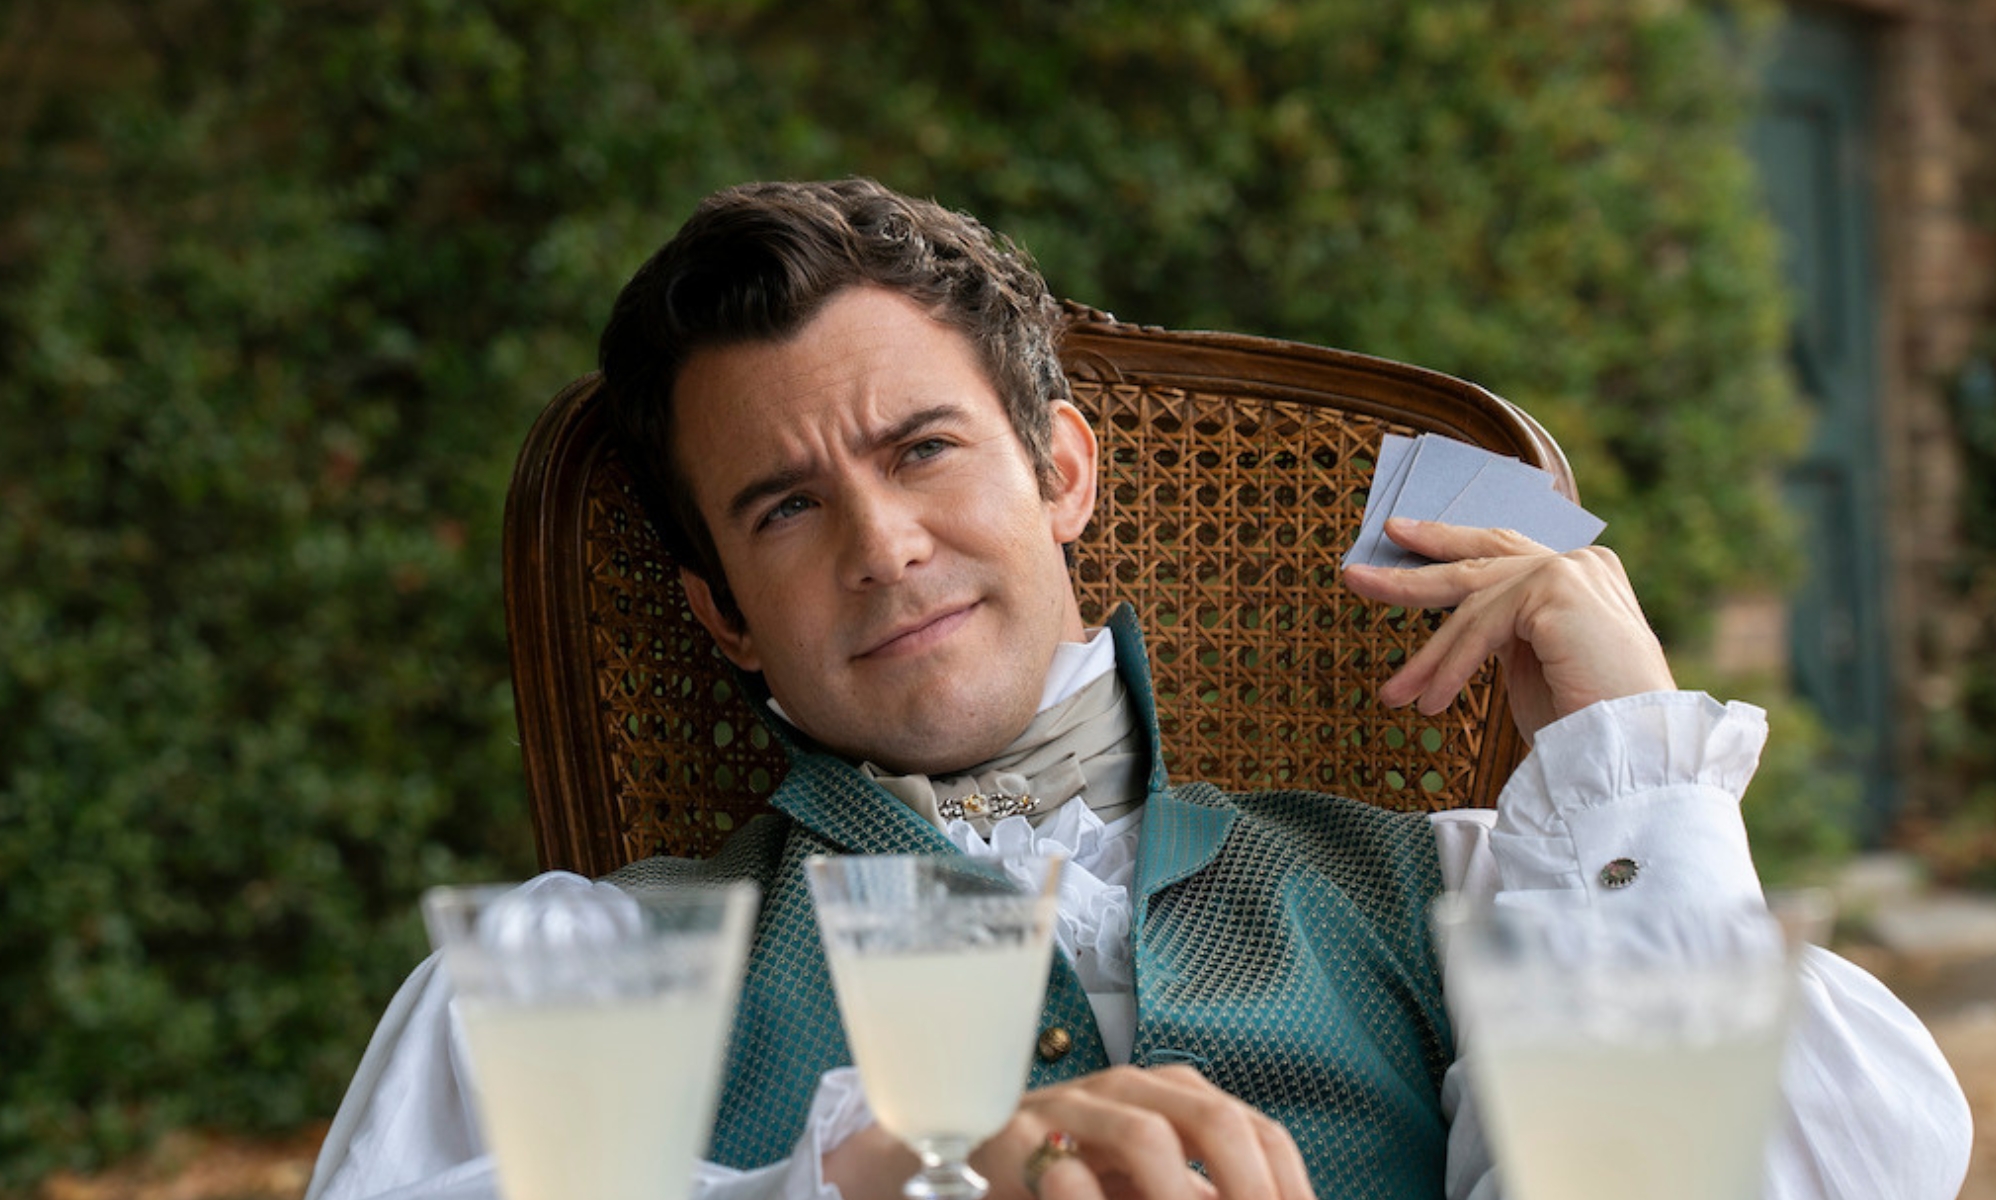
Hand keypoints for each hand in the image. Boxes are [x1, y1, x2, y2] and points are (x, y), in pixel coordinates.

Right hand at [823, 1065, 1314, 1199]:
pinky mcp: (1012, 1138)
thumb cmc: (1066, 1175)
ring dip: (1180, 1194)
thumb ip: (1195, 1193)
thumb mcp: (1141, 1183)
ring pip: (1144, 1136)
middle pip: (1210, 1117)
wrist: (953, 1154)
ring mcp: (1068, 1108)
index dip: (1287, 1182)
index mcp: (1170, 1095)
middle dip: (1247, 1184)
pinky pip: (1065, 1171)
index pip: (1254, 1128)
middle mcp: (1124, 1089)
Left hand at [1340, 518, 1673, 741]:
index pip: (1501, 549)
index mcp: (1581, 574)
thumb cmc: (1586, 723)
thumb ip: (1504, 631)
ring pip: (1473, 604)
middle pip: (1477, 562)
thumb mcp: (1532, 666)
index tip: (1400, 537)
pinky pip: (1483, 626)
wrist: (1634, 753)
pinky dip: (1450, 666)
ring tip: (1393, 694)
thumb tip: (1455, 626)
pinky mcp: (1559, 588)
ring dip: (1428, 656)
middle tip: (1355, 576)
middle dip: (1411, 573)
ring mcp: (1572, 569)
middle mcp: (1581, 562)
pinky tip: (1430, 702)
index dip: (1448, 541)